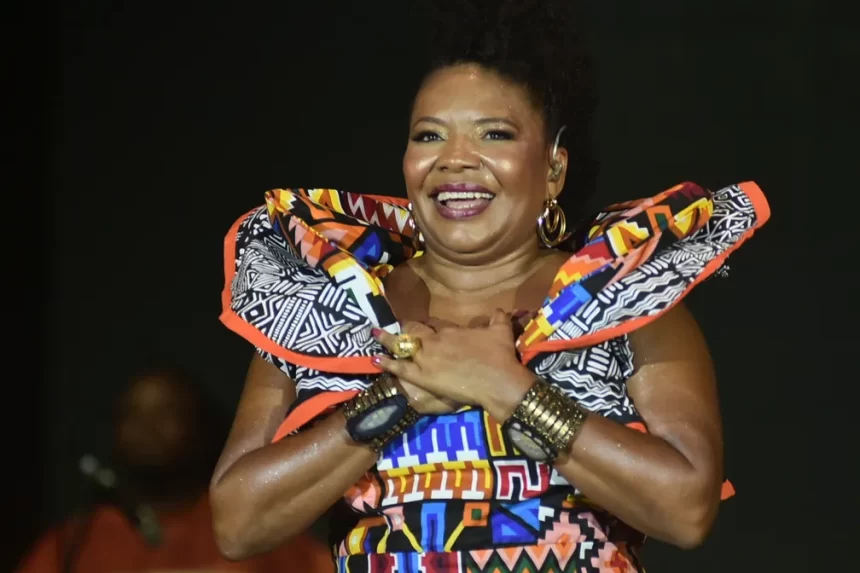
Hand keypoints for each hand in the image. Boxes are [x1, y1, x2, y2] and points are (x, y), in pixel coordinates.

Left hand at [372, 309, 534, 419]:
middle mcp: (434, 341)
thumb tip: (501, 309)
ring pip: (401, 346)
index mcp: (450, 330)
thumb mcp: (501, 331)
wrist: (497, 380)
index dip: (427, 325)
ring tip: (375, 335)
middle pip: (413, 331)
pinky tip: (374, 360)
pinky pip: (400, 368)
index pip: (433, 324)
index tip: (424, 325)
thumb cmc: (499, 355)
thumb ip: (498, 318)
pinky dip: (387, 363)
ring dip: (387, 340)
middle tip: (398, 327)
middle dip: (405, 328)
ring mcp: (426, 359)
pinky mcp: (423, 377)